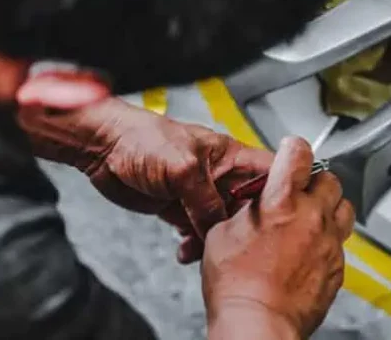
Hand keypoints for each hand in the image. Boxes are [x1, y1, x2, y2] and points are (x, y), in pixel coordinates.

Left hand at [18, 98, 272, 261]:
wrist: (104, 149)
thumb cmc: (142, 139)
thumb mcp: (183, 169)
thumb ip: (206, 202)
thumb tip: (221, 231)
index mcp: (230, 156)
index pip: (271, 173)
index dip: (283, 192)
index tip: (287, 216)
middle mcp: (220, 175)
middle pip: (250, 206)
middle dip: (247, 228)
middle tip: (239, 245)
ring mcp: (200, 193)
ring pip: (224, 224)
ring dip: (217, 241)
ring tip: (205, 251)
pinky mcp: (180, 208)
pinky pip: (198, 232)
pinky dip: (195, 245)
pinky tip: (186, 250)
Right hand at [203, 137, 354, 338]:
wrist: (258, 325)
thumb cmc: (236, 287)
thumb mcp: (221, 236)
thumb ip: (242, 212)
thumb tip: (249, 206)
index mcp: (281, 202)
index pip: (299, 154)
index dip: (294, 148)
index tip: (292, 150)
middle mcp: (311, 217)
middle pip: (329, 179)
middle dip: (315, 181)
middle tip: (301, 190)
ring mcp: (328, 242)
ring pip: (344, 208)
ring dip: (330, 207)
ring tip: (313, 216)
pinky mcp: (337, 267)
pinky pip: (340, 244)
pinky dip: (328, 241)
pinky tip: (311, 251)